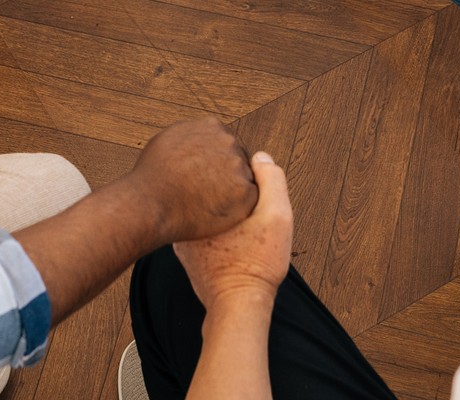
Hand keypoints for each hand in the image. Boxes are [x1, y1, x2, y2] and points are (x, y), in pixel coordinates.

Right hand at [124, 118, 257, 245]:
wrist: (150, 202)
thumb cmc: (153, 176)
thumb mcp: (168, 139)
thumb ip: (191, 136)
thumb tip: (198, 139)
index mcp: (211, 126)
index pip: (224, 143)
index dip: (215, 162)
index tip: (205, 175)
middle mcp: (229, 141)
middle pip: (237, 159)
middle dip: (225, 175)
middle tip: (207, 192)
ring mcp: (238, 166)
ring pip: (243, 179)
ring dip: (231, 191)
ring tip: (207, 203)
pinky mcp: (244, 192)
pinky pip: (248, 200)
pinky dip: (236, 208)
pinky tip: (215, 212)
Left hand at [174, 152, 292, 309]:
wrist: (238, 303)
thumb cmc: (258, 262)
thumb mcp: (277, 216)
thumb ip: (271, 181)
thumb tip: (258, 157)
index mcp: (207, 197)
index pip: (226, 170)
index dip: (248, 181)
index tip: (258, 202)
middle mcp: (187, 212)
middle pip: (213, 189)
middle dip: (233, 198)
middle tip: (251, 223)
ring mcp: (182, 232)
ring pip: (205, 211)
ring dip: (221, 215)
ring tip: (242, 234)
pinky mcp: (184, 251)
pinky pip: (200, 230)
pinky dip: (214, 233)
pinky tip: (231, 245)